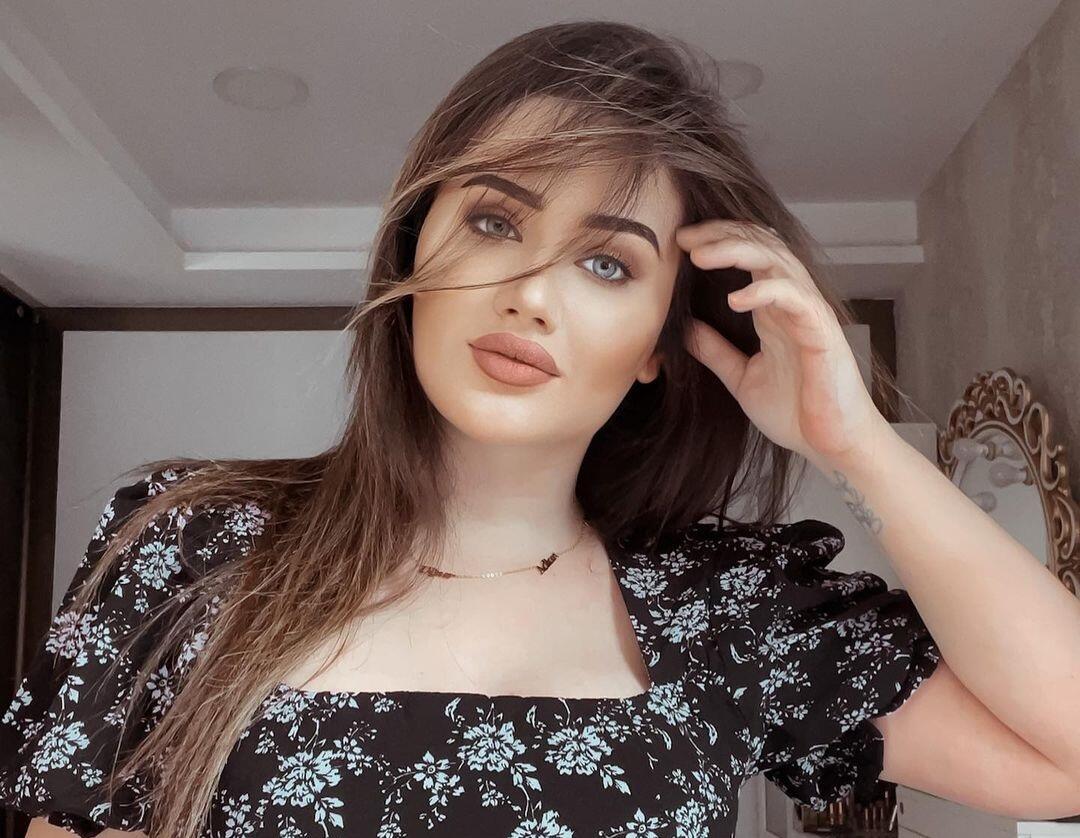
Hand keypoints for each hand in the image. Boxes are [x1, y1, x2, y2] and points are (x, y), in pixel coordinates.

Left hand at [675, 219, 889, 467]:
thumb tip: (685, 328)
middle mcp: (792, 303)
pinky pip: (796, 298)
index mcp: (772, 310)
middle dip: (721, 235)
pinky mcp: (822, 332)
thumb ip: (716, 351)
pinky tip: (736, 298)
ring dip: (737, 251)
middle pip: (761, 246)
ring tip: (701, 254)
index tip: (680, 243)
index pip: (748, 256)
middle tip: (685, 236)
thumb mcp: (742, 379)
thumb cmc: (797, 413)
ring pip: (777, 261)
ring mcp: (809, 314)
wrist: (833, 447)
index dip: (716, 242)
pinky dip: (766, 291)